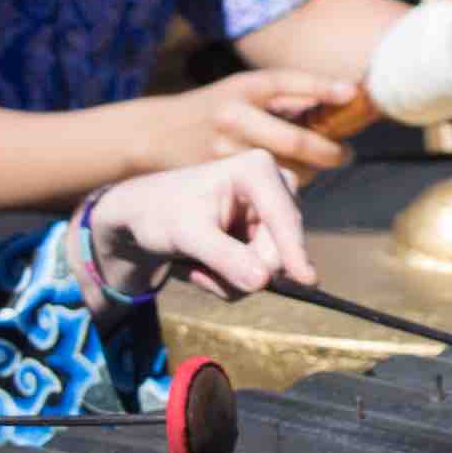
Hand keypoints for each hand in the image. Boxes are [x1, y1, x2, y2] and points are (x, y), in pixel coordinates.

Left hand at [86, 150, 305, 300]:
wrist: (143, 216)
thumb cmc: (160, 214)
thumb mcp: (186, 235)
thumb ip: (224, 257)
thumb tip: (263, 282)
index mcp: (258, 170)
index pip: (284, 218)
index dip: (295, 251)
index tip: (308, 281)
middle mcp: (275, 186)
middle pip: (280, 249)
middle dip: (242, 270)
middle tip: (200, 270)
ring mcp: (273, 212)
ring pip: (270, 268)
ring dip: (231, 278)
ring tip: (198, 264)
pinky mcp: (267, 234)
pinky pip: (261, 273)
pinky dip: (231, 278)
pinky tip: (207, 264)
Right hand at [162, 71, 356, 174]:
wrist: (159, 134)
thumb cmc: (218, 107)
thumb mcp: (247, 90)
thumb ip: (290, 97)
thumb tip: (346, 99)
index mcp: (244, 87)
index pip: (289, 82)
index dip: (324, 87)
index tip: (353, 93)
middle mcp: (234, 115)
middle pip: (296, 140)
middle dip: (329, 151)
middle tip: (346, 154)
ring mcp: (225, 149)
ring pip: (285, 168)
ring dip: (312, 170)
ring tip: (324, 163)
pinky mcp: (220, 177)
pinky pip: (267, 186)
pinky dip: (288, 184)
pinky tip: (294, 177)